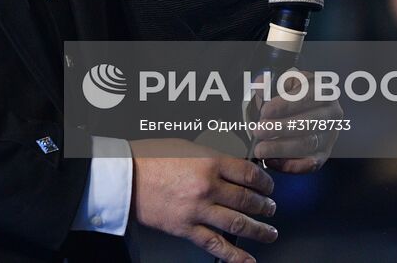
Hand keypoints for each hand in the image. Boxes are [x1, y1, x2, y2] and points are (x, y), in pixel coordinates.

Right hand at [130, 138, 277, 262]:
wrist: (125, 175)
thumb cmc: (150, 157)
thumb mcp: (186, 146)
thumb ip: (211, 156)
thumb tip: (233, 165)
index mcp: (209, 162)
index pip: (249, 173)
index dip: (265, 182)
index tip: (268, 186)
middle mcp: (208, 186)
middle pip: (248, 199)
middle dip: (266, 206)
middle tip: (271, 208)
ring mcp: (198, 210)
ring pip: (239, 223)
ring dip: (259, 230)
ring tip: (269, 232)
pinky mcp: (186, 228)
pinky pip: (216, 244)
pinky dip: (235, 255)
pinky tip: (248, 259)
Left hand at [251, 71, 343, 173]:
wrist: (303, 110)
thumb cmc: (291, 96)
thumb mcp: (281, 83)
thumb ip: (269, 83)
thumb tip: (260, 85)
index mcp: (323, 90)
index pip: (306, 96)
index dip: (285, 104)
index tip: (265, 111)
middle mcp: (332, 113)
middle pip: (308, 123)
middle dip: (280, 128)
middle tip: (259, 131)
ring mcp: (330, 135)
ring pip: (308, 144)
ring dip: (282, 148)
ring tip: (260, 149)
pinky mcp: (324, 154)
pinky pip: (310, 164)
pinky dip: (290, 165)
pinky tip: (271, 161)